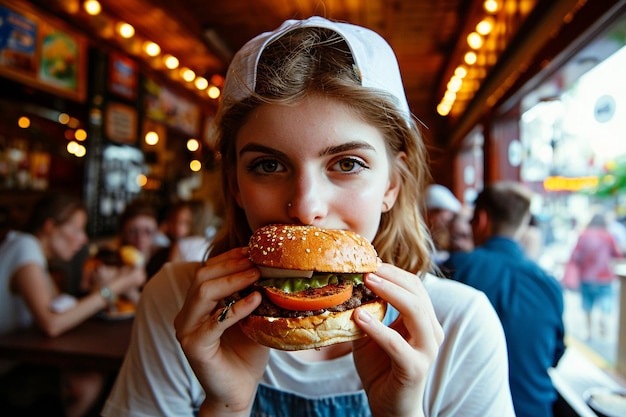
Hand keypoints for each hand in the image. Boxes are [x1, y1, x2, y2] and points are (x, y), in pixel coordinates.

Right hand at [174, 247, 266, 415]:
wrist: (239, 389)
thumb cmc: (246, 352)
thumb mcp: (252, 316)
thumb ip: (254, 293)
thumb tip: (272, 266)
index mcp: (196, 305)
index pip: (207, 270)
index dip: (229, 257)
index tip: (253, 249)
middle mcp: (186, 314)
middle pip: (202, 277)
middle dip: (231, 265)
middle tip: (257, 261)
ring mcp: (186, 330)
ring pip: (203, 293)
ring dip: (233, 280)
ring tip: (257, 275)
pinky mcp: (194, 346)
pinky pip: (214, 321)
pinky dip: (237, 308)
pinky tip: (255, 299)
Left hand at [352, 263, 443, 416]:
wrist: (390, 407)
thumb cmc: (380, 368)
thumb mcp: (372, 333)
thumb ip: (367, 311)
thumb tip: (346, 285)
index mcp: (423, 321)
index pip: (414, 286)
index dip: (393, 271)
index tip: (369, 260)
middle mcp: (431, 332)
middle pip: (417, 293)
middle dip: (391, 276)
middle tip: (367, 266)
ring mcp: (426, 350)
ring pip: (415, 312)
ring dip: (389, 293)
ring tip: (366, 282)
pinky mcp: (415, 368)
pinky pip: (396, 343)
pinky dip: (378, 328)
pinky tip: (359, 317)